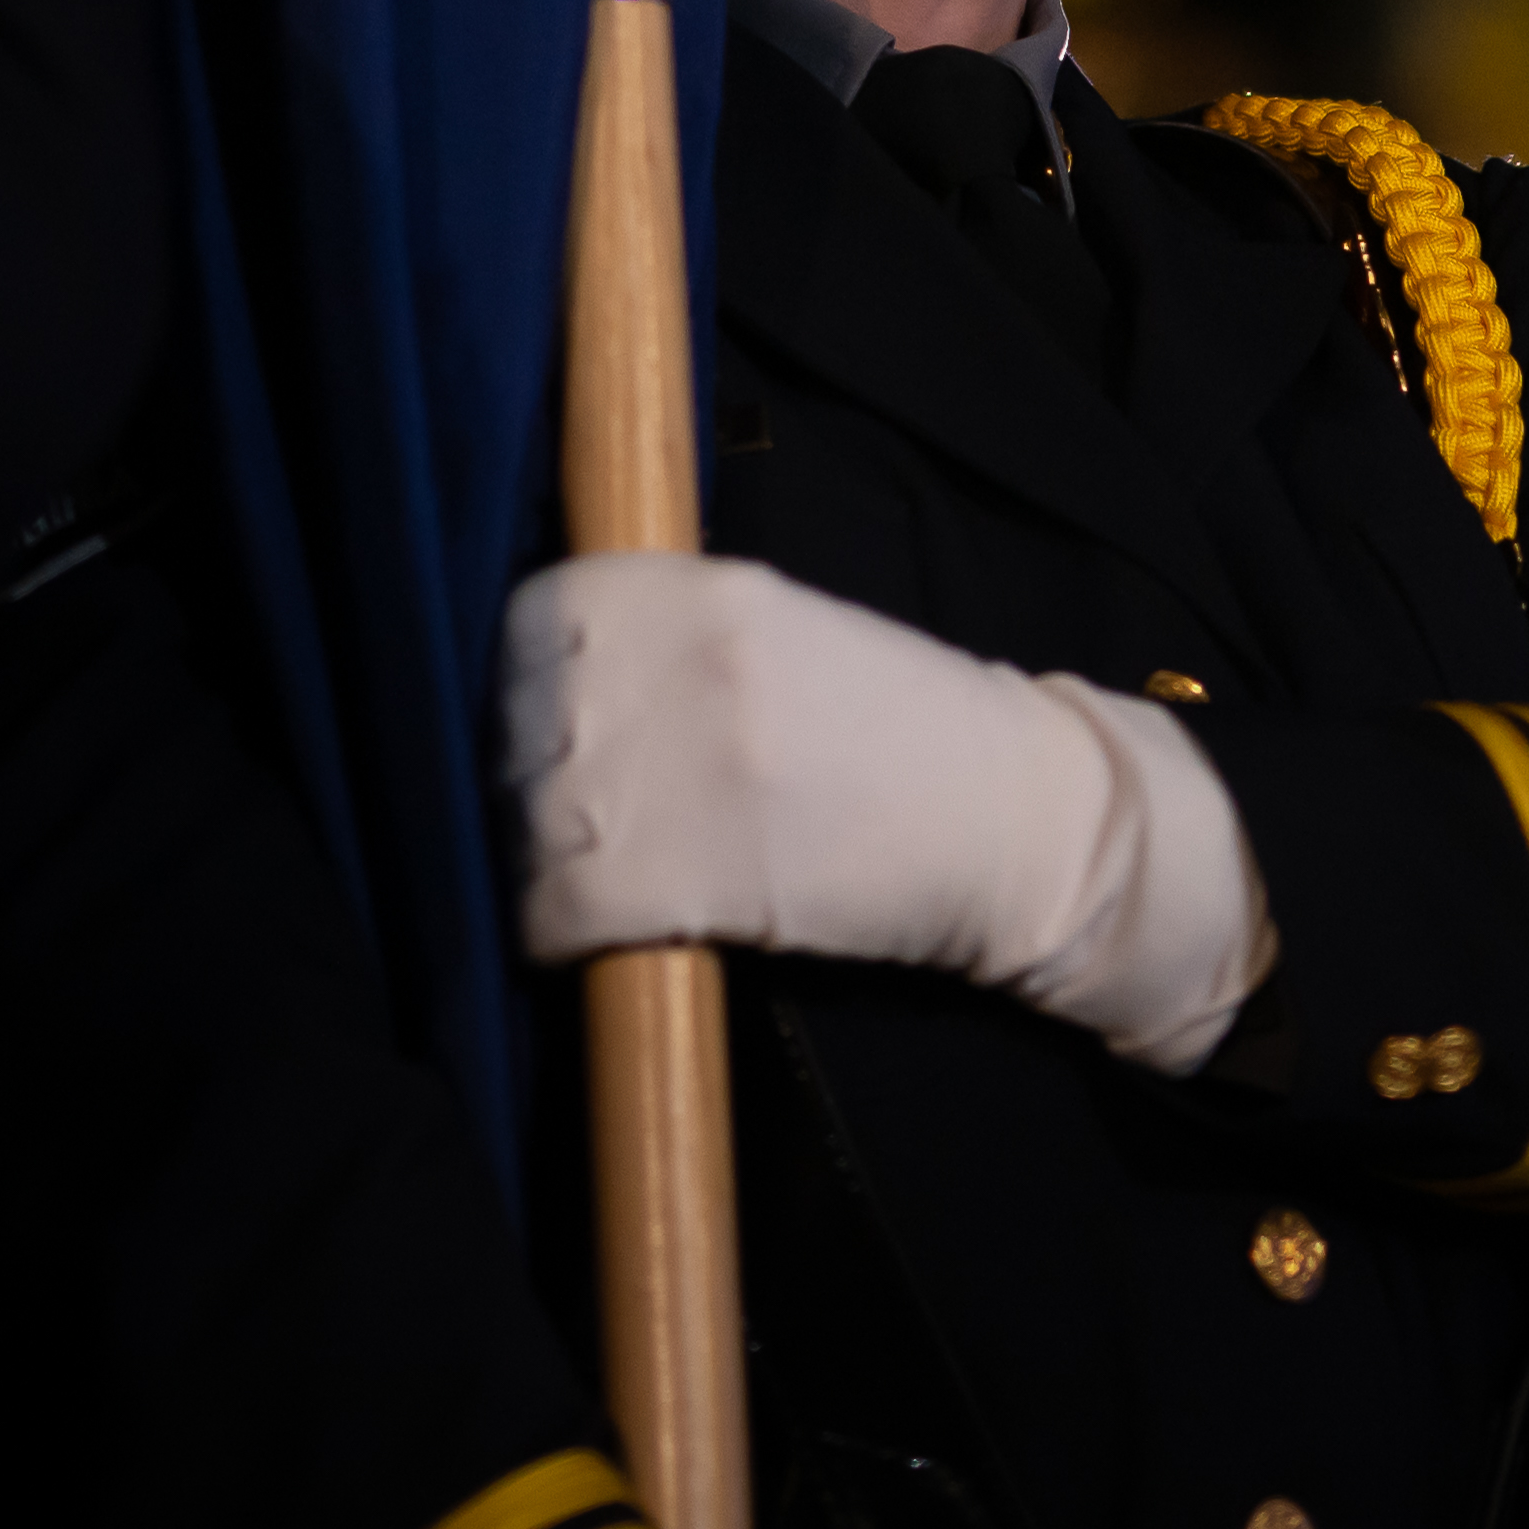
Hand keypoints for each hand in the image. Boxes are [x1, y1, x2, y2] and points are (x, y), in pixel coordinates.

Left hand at [504, 553, 1271, 1074]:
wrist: (1012, 820)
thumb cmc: (902, 728)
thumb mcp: (787, 631)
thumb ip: (674, 636)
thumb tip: (553, 679)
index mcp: (704, 589)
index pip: (532, 614)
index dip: (517, 676)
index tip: (536, 719)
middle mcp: (679, 661)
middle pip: (517, 722)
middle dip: (515, 775)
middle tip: (548, 815)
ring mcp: (679, 767)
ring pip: (526, 817)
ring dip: (527, 858)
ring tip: (568, 877)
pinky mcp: (684, 873)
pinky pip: (555, 907)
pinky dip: (546, 933)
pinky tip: (572, 940)